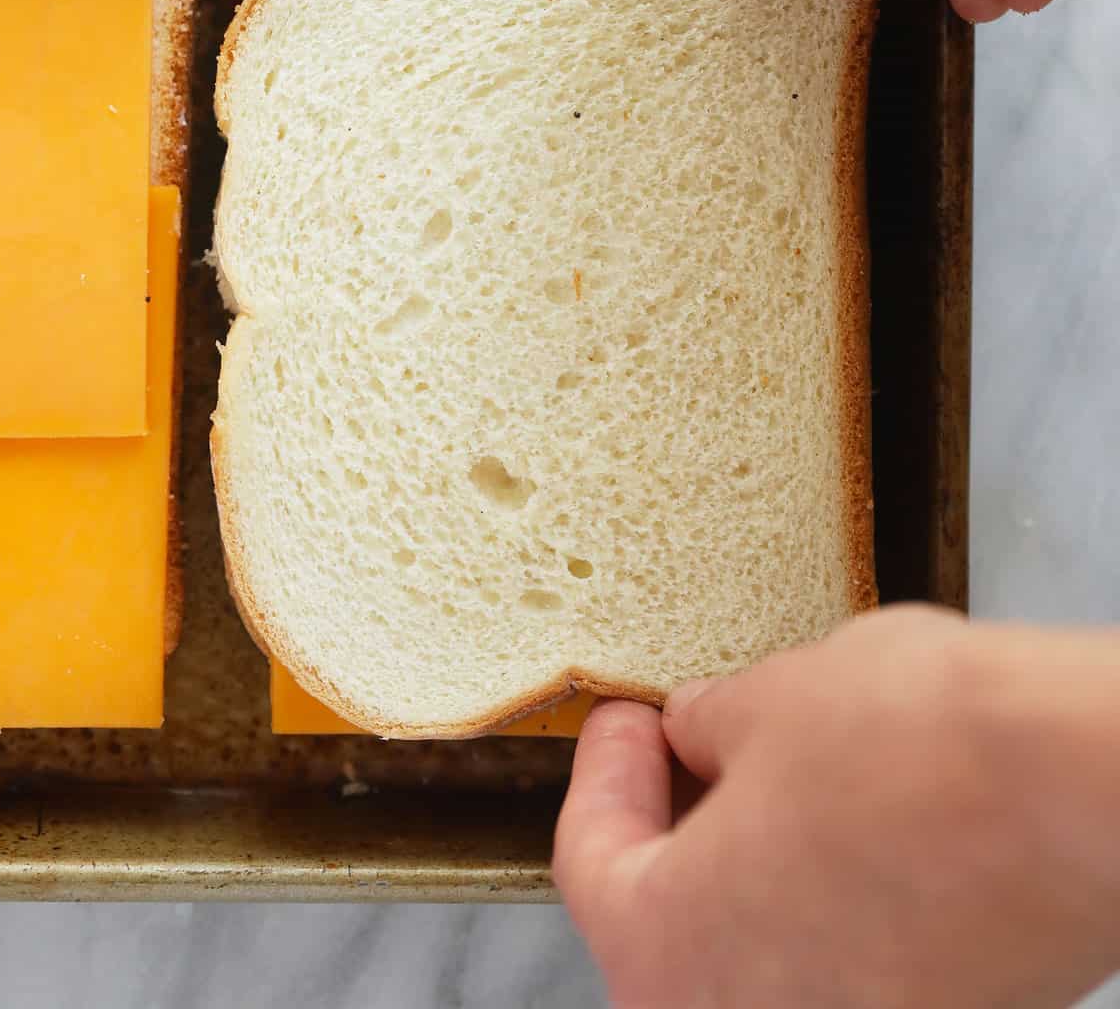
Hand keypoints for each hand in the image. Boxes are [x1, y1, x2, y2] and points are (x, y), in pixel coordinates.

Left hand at [554, 607, 1119, 1008]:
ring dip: (754, 861)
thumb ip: (710, 728)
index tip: (623, 721)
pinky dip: (829, 897)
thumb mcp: (774, 697)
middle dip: (676, 823)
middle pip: (668, 922)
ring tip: (777, 771)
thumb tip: (703, 732)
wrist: (1077, 791)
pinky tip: (854, 822)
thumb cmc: (922, 747)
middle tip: (688, 745)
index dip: (604, 771)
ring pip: (759, 948)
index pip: (590, 859)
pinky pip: (843, 964)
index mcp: (668, 950)